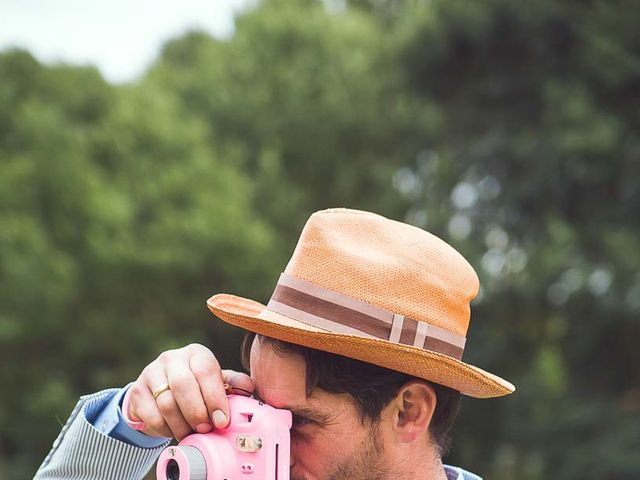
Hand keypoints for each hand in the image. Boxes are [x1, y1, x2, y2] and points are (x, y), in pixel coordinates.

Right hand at [125, 343, 253, 439]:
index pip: (205, 370)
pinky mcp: (137, 391)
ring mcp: (151, 373)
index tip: (222, 420)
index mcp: (196, 353)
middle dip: (197, 412)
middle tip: (205, 429)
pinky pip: (151, 415)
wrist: (160, 389)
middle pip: (183, 384)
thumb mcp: (215, 381)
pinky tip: (174, 430)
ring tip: (191, 433)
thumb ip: (233, 383)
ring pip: (166, 402)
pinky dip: (165, 428)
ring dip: (181, 424)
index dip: (215, 397)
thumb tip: (249, 387)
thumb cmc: (196, 385)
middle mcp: (172, 358)